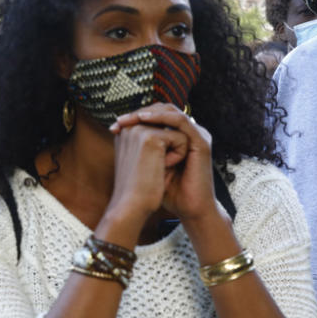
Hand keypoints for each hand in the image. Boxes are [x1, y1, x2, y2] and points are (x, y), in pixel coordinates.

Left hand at [111, 103, 217, 221]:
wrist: (188, 209)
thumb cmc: (168, 190)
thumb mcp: (148, 164)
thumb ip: (140, 146)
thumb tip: (117, 129)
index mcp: (178, 135)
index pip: (156, 115)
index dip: (136, 117)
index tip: (115, 125)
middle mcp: (188, 132)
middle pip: (163, 109)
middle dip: (139, 112)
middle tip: (120, 120)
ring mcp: (196, 135)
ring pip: (171, 111)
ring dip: (148, 113)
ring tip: (130, 119)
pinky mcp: (201, 142)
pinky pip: (181, 122)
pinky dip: (162, 119)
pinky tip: (145, 121)